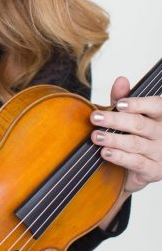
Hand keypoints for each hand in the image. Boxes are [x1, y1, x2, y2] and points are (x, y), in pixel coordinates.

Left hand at [90, 76, 161, 192]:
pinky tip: (105, 152)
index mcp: (160, 116)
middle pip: (140, 124)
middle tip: (95, 118)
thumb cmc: (134, 136)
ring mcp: (160, 153)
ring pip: (135, 144)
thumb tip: (121, 80)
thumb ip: (123, 98)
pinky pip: (136, 162)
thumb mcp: (127, 115)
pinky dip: (119, 157)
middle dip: (115, 120)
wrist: (137, 169)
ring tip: (95, 136)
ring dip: (113, 139)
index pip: (155, 106)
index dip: (138, 104)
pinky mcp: (154, 170)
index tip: (119, 104)